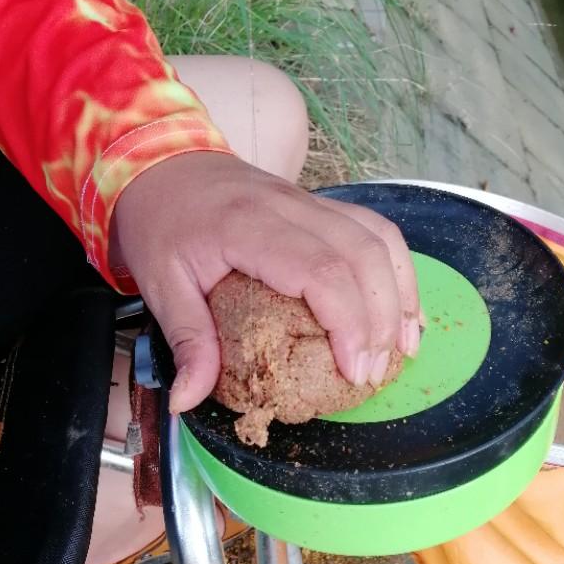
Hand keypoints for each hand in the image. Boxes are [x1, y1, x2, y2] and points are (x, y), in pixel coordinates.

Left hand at [110, 153, 419, 412]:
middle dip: (382, 319)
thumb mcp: (160, 284)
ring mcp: (312, 202)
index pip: (321, 270)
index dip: (349, 322)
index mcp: (249, 225)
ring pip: (378, 239)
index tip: (354, 370)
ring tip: (404, 347)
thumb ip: (186, 341)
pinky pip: (374, 231)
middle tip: (376, 372)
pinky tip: (403, 310)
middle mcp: (290, 207)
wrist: (162, 164)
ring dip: (401, 294)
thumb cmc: (161, 222)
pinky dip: (397, 270)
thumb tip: (188, 400)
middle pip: (363, 255)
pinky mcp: (322, 206)